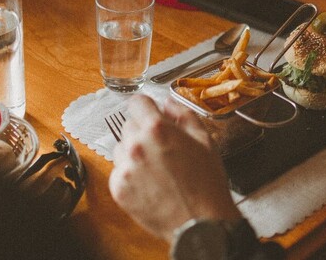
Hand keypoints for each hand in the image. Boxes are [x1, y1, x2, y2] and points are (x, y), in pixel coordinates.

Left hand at [108, 95, 241, 241]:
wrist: (200, 223)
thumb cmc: (207, 182)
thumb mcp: (205, 140)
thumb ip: (184, 115)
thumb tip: (168, 103)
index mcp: (157, 129)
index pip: (136, 102)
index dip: (146, 106)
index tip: (150, 113)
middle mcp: (136, 145)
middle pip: (129, 125)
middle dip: (143, 131)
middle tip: (161, 146)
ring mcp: (124, 168)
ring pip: (121, 148)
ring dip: (134, 152)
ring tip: (156, 167)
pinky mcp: (118, 189)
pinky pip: (119, 171)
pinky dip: (130, 174)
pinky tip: (150, 182)